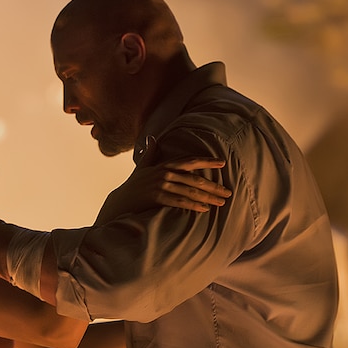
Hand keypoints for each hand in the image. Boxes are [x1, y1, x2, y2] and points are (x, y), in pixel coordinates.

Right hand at [96, 157, 230, 223]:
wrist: (119, 201)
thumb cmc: (133, 185)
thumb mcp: (141, 166)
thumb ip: (150, 153)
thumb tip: (152, 138)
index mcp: (164, 165)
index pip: (189, 161)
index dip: (207, 161)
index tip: (222, 163)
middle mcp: (164, 173)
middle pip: (194, 178)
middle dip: (213, 186)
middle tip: (228, 192)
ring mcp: (160, 185)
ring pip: (189, 191)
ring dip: (207, 197)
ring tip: (221, 202)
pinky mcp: (157, 197)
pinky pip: (179, 201)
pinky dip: (193, 205)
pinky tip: (205, 209)